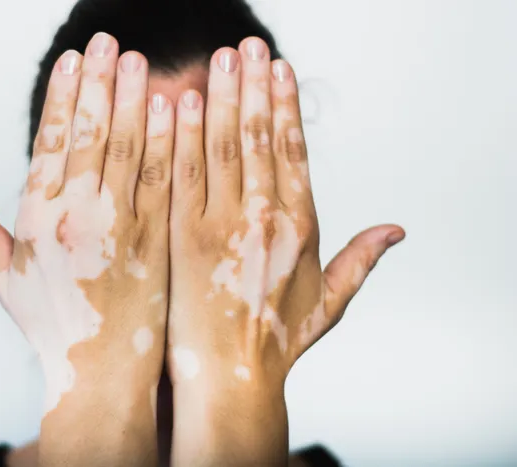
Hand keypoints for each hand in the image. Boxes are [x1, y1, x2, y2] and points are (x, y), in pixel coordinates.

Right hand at [0, 32, 173, 465]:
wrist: (103, 371)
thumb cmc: (54, 326)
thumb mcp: (7, 281)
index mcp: (39, 221)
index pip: (51, 144)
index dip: (63, 99)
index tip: (73, 62)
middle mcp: (79, 217)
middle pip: (91, 136)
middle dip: (100, 85)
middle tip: (109, 43)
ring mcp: (122, 227)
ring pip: (129, 150)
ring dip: (135, 101)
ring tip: (140, 62)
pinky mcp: (159, 240)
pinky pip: (164, 180)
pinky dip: (169, 141)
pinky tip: (176, 109)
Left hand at [167, 37, 404, 464]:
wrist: (231, 378)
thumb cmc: (277, 344)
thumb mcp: (330, 303)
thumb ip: (361, 259)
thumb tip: (397, 231)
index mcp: (300, 226)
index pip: (293, 149)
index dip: (286, 105)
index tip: (278, 69)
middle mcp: (264, 218)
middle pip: (260, 136)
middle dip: (254, 85)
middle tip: (247, 46)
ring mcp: (222, 225)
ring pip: (223, 145)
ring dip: (222, 96)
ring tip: (219, 58)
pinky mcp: (183, 237)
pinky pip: (182, 174)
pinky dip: (181, 135)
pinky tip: (180, 101)